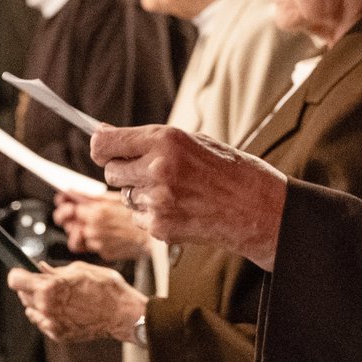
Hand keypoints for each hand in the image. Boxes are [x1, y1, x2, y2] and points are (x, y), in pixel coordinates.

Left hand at [8, 262, 146, 344]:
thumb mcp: (80, 270)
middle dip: (30, 287)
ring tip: (58, 297)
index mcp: (50, 286)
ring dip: (38, 302)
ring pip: (31, 310)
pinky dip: (48, 316)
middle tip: (44, 282)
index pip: (15, 280)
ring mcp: (51, 323)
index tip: (22, 272)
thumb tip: (40, 269)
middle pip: (22, 295)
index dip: (18, 274)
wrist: (122, 314)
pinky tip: (64, 309)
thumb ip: (55, 271)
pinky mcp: (58, 335)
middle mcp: (46, 306)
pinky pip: (43, 323)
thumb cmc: (105, 288)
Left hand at [54, 192, 148, 261]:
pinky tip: (102, 234)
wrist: (153, 235)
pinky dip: (92, 241)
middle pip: (68, 225)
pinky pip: (89, 247)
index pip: (67, 210)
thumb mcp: (115, 198)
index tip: (63, 204)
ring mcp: (97, 243)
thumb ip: (91, 197)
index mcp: (95, 212)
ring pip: (76, 239)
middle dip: (67, 220)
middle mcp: (93, 229)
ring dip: (79, 232)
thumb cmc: (138, 214)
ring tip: (88, 226)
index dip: (63, 206)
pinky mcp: (103, 253)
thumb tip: (71, 192)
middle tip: (71, 216)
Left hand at [92, 125, 289, 270]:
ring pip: (125, 196)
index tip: (105, 150)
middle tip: (149, 172)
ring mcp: (158, 201)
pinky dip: (152, 215)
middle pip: (110, 172)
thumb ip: (148, 140)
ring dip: (140, 194)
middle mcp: (157, 169)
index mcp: (165, 140)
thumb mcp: (192, 141)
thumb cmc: (231, 171)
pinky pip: (139, 218)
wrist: (259, 209)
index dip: (101, 147)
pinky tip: (179, 208)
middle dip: (124, 172)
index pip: (105, 143)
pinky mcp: (161, 227)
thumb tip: (104, 134)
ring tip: (174, 191)